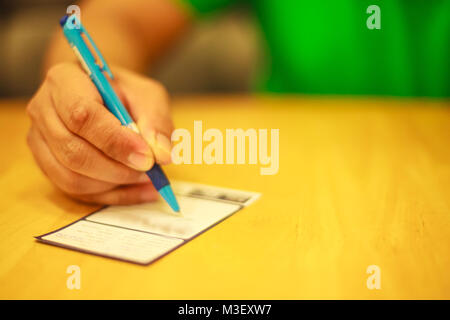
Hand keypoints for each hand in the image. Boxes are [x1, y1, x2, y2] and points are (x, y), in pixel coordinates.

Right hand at [26, 62, 173, 204]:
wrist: (100, 95)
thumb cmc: (123, 93)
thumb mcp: (147, 95)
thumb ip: (156, 121)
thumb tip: (161, 155)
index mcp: (64, 80)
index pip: (82, 116)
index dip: (116, 141)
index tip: (147, 157)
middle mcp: (43, 110)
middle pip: (73, 152)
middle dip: (118, 169)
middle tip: (149, 170)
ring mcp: (40, 142)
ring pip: (72, 178)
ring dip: (115, 184)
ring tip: (147, 178)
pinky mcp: (47, 166)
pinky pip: (77, 192)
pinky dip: (113, 196)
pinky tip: (140, 190)